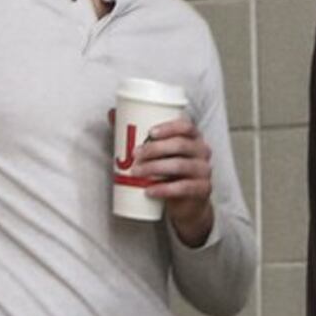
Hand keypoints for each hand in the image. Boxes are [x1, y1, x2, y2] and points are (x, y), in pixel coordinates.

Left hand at [130, 118, 214, 243]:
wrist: (186, 202)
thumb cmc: (169, 170)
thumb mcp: (156, 152)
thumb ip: (136, 132)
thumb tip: (112, 113)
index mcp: (193, 137)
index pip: (186, 126)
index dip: (169, 127)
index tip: (149, 132)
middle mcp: (202, 151)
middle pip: (181, 145)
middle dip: (155, 148)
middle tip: (135, 154)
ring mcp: (204, 171)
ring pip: (180, 166)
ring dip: (155, 168)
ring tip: (136, 172)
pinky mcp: (202, 189)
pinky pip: (184, 188)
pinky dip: (164, 190)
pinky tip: (149, 191)